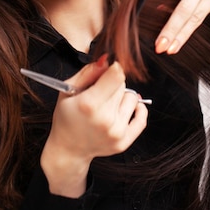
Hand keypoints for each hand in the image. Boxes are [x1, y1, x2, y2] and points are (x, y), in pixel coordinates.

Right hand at [40, 57, 147, 196]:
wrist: (69, 149)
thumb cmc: (67, 116)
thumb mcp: (69, 90)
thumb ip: (89, 72)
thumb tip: (107, 60)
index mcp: (89, 104)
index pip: (117, 74)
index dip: (114, 68)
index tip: (110, 69)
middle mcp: (105, 119)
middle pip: (122, 85)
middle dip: (112, 85)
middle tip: (100, 94)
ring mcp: (116, 132)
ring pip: (133, 98)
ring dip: (122, 98)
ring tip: (107, 106)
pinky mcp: (124, 142)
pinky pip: (142, 118)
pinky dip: (138, 110)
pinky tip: (126, 109)